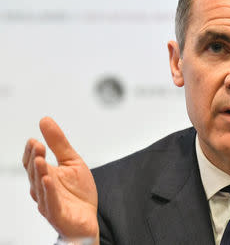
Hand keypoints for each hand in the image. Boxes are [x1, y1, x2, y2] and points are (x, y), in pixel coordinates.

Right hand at [22, 117, 98, 241]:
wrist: (88, 219)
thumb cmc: (78, 192)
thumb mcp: (72, 161)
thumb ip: (58, 143)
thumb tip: (45, 120)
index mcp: (45, 175)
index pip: (33, 161)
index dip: (32, 151)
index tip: (34, 139)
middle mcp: (43, 189)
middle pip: (35, 172)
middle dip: (35, 158)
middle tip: (37, 145)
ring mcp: (48, 202)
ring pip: (40, 187)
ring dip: (39, 173)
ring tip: (40, 160)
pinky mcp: (58, 214)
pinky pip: (51, 203)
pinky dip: (48, 191)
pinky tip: (48, 180)